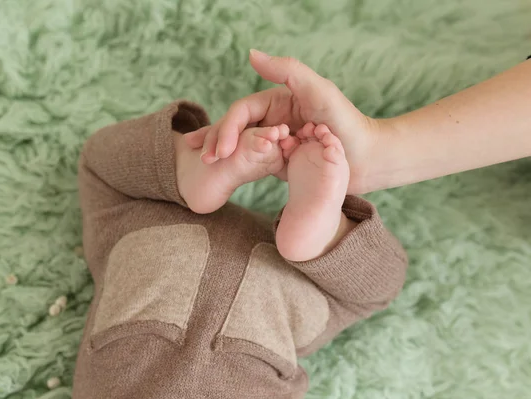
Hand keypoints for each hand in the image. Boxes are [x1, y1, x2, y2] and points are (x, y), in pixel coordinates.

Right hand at [184, 49, 382, 193]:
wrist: (367, 159)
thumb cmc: (345, 122)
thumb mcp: (318, 90)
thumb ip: (287, 70)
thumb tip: (251, 54)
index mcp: (278, 101)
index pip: (242, 113)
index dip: (226, 129)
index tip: (218, 151)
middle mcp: (274, 119)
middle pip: (236, 129)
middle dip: (216, 142)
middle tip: (202, 160)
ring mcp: (276, 141)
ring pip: (241, 145)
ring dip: (221, 154)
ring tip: (203, 166)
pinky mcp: (281, 162)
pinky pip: (254, 163)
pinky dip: (236, 167)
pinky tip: (221, 174)